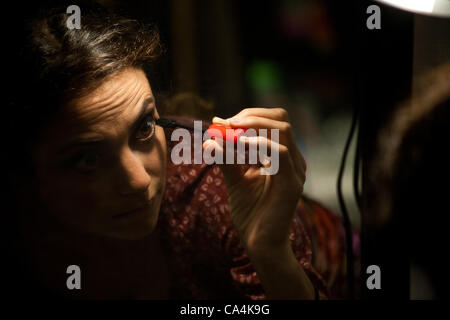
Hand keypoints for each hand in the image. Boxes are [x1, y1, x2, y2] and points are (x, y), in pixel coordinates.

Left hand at [202, 108, 306, 256]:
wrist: (259, 242)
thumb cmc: (249, 212)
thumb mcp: (234, 178)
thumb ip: (226, 157)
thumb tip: (211, 137)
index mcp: (282, 156)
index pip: (272, 121)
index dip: (248, 116)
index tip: (222, 121)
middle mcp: (293, 159)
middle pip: (280, 119)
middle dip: (250, 116)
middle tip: (226, 123)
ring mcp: (295, 170)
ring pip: (282, 130)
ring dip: (252, 127)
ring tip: (229, 134)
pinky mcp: (292, 183)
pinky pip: (280, 152)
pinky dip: (259, 144)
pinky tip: (240, 145)